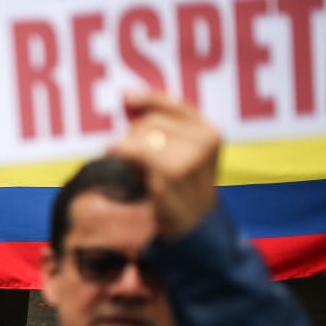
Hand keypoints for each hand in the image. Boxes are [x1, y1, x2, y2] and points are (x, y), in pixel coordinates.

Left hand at [108, 91, 220, 239]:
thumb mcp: (181, 154)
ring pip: (141, 135)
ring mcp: (191, 156)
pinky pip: (135, 152)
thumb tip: (128, 97)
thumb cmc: (181, 190)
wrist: (193, 228)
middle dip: (133, 135)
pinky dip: (121, 153)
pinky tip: (115, 159)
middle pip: (152, 121)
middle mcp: (205, 140)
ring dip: (126, 147)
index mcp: (210, 132)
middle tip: (130, 156)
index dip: (148, 99)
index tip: (126, 98)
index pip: (175, 105)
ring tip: (130, 165)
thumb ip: (162, 127)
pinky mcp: (173, 172)